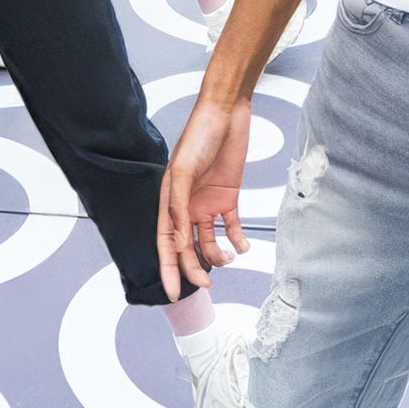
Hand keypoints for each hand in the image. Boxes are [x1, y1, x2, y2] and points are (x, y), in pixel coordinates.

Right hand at [160, 91, 255, 298]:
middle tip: (207, 285)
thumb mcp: (184, 172)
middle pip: (187, 248)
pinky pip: (232, 226)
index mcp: (170, 201)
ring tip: (228, 259)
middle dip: (194, 269)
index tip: (173, 294)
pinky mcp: (228, 197)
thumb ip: (180, 208)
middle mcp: (187, 206)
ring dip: (217, 255)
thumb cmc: (198, 136)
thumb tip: (179, 244)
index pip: (165, 243)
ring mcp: (207, 203)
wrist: (227, 113)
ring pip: (209, 241)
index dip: (168, 269)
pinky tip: (243, 247)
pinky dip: (238, 239)